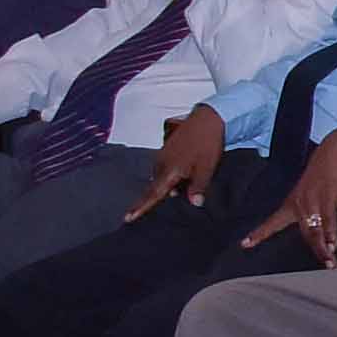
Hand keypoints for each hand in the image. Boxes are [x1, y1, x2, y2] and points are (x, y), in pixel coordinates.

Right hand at [130, 103, 223, 221]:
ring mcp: (163, 154)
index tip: (128, 218)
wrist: (208, 118)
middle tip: (153, 209)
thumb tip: (194, 203)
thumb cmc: (207, 143)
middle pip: (156, 187)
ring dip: (166, 186)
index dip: (141, 207)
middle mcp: (161, 163)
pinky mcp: (167, 149)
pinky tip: (181, 177)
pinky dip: (170, 176)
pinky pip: (164, 168)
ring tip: (178, 192)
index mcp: (169, 170)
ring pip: (161, 177)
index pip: (153, 194)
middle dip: (155, 198)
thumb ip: (198, 187)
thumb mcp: (207, 168)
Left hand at [251, 131, 336, 262]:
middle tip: (326, 265)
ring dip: (324, 249)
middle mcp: (300, 202)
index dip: (259, 233)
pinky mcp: (327, 197)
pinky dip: (331, 233)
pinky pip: (328, 220)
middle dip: (315, 251)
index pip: (274, 222)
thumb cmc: (329, 168)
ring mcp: (312, 200)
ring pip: (315, 231)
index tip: (245, 244)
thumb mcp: (317, 191)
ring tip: (331, 263)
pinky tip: (333, 245)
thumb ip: (317, 210)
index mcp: (294, 201)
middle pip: (303, 233)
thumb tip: (324, 231)